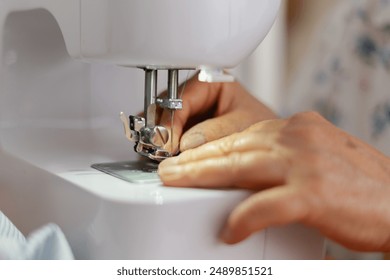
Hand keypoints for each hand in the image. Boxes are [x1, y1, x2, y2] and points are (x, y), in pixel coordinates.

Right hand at [157, 74, 275, 153]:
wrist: (268, 143)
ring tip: (159, 154)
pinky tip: (163, 155)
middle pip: (165, 105)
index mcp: (212, 81)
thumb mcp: (242, 126)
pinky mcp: (184, 128)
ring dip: (157, 137)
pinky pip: (165, 133)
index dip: (172, 119)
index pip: (181, 96)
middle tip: (159, 150)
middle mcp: (196, 94)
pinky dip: (163, 144)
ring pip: (161, 119)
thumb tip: (185, 143)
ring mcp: (188, 111)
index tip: (169, 142)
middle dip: (160, 128)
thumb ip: (214, 132)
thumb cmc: (262, 126)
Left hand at [159, 111, 389, 251]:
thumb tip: (251, 163)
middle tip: (170, 169)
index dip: (211, 146)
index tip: (189, 156)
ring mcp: (304, 163)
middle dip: (197, 159)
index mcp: (298, 127)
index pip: (243, 134)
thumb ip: (285, 155)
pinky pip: (265, 205)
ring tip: (177, 184)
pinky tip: (228, 230)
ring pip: (240, 166)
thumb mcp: (319, 155)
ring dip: (203, 177)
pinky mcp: (312, 193)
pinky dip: (242, 218)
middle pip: (234, 147)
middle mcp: (298, 137)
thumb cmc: (361, 184)